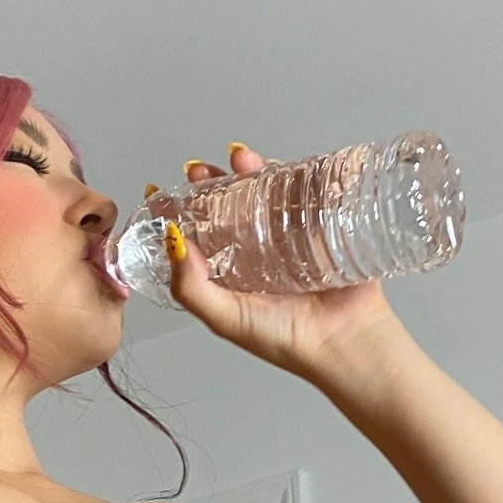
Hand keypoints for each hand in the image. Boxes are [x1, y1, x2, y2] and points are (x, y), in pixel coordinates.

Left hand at [161, 145, 403, 383]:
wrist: (344, 342)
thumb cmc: (285, 339)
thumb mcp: (225, 318)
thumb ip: (190, 287)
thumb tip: (170, 240)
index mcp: (228, 272)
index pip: (196, 233)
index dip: (177, 210)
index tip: (158, 191)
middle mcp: (256, 251)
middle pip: (227, 204)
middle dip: (211, 181)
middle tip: (201, 171)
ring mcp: (289, 236)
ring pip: (265, 191)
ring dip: (251, 170)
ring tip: (241, 160)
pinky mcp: (321, 225)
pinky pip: (307, 191)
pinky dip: (297, 172)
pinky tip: (285, 164)